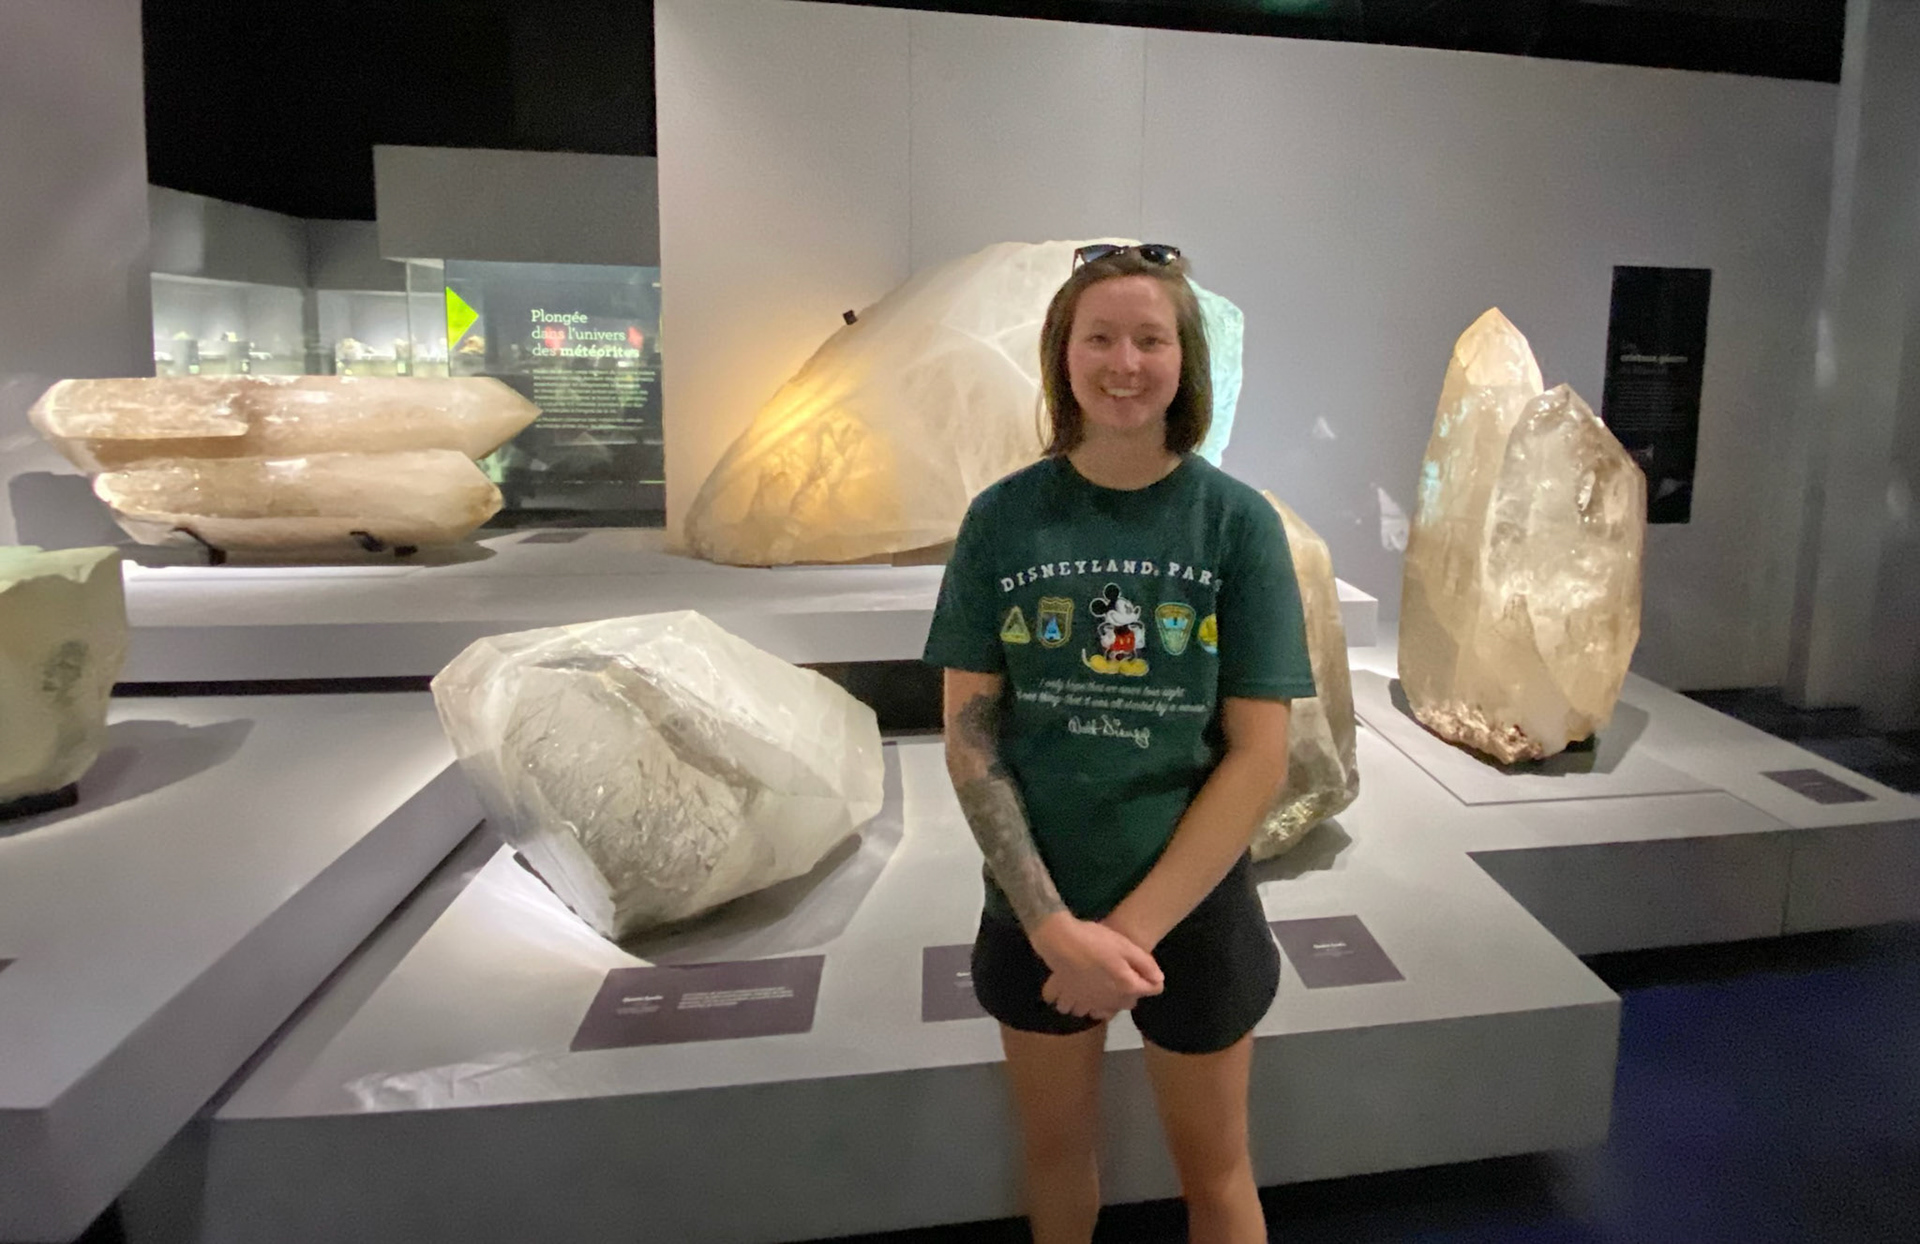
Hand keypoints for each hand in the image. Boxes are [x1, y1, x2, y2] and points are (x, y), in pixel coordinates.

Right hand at [1030, 913, 1164, 1018]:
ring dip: (1103, 1004)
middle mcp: (1110, 1002)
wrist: (1060, 941)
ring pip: (1100, 1012)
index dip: (1152, 979)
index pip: (1152, 990)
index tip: (1143, 969)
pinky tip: (1078, 992)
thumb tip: (1159, 980)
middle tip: (1123, 976)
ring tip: (1100, 989)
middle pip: (1127, 1004)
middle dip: (1128, 995)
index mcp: (1127, 987)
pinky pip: (1076, 1009)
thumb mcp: (1125, 946)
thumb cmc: (1095, 940)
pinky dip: (1079, 1005)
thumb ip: (1145, 964)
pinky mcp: (1070, 1000)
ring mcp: (1088, 1003)